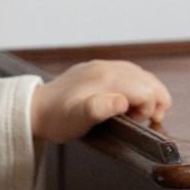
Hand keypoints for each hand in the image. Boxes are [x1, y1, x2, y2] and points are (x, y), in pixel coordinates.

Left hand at [30, 60, 170, 144]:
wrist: (35, 109)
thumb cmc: (56, 118)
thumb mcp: (76, 119)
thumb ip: (99, 110)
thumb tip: (122, 102)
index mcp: (105, 78)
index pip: (146, 90)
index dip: (148, 109)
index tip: (135, 122)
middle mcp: (107, 67)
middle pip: (148, 80)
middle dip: (154, 101)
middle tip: (144, 120)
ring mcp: (102, 66)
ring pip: (141, 75)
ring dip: (148, 94)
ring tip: (138, 113)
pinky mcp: (98, 69)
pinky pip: (129, 73)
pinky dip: (137, 87)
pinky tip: (130, 100)